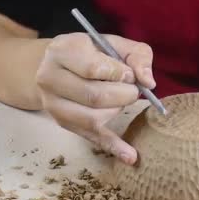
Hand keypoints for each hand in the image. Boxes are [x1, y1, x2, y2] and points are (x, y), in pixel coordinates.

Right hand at [36, 33, 154, 164]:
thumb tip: (148, 82)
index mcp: (62, 51)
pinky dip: (114, 147)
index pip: (94, 69)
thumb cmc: (89, 52)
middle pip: (94, 97)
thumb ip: (137, 55)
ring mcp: (54, 104)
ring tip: (119, 100)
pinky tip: (131, 157)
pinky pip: (91, 138)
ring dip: (117, 111)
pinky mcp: (63, 123)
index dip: (120, 74)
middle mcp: (50, 78)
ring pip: (93, 119)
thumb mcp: (112, 42)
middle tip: (131, 90)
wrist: (53, 65)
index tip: (128, 74)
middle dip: (123, 95)